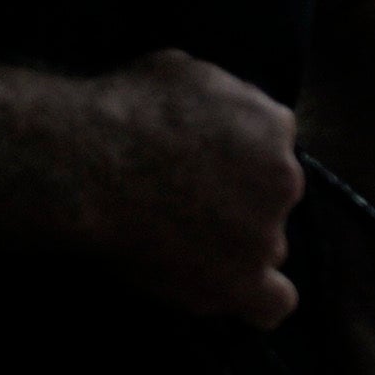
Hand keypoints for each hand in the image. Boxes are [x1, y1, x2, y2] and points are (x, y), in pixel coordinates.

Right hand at [70, 47, 305, 326]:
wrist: (90, 163)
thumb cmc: (123, 109)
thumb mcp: (182, 71)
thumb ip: (219, 95)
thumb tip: (220, 105)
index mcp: (273, 125)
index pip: (271, 145)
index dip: (237, 157)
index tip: (203, 164)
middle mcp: (285, 179)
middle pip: (273, 197)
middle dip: (238, 199)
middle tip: (184, 202)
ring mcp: (266, 233)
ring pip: (266, 244)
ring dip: (234, 244)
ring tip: (178, 241)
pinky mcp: (241, 280)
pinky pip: (274, 303)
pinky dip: (256, 300)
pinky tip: (232, 293)